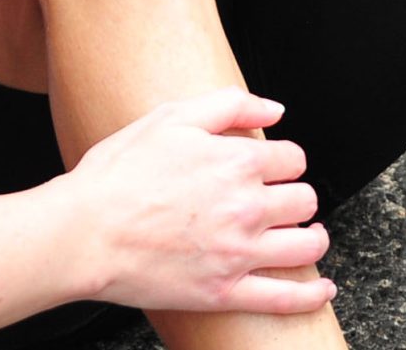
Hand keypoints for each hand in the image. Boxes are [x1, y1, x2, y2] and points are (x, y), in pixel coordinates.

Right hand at [64, 90, 335, 315]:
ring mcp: (238, 254)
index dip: (285, 161)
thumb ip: (230, 105)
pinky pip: (284, 299)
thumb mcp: (171, 117)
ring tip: (305, 235)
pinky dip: (311, 295)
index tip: (274, 167)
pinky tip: (322, 289)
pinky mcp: (223, 292)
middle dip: (296, 197)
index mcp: (237, 162)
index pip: (293, 159)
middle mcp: (246, 208)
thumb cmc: (118, 173)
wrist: (83, 232)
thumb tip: (275, 110)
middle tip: (280, 201)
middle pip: (303, 200)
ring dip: (313, 237)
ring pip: (305, 246)